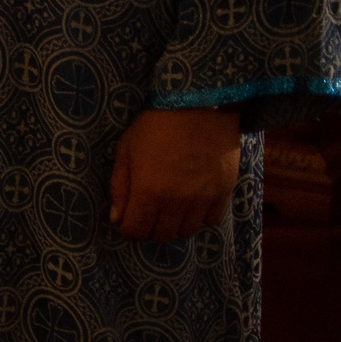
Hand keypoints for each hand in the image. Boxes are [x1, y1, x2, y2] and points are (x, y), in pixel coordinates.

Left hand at [110, 107, 239, 241]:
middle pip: (161, 235)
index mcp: (148, 192)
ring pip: (186, 232)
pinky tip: (191, 204)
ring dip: (174, 225)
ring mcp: (202, 200)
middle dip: (149, 228)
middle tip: (148, 213)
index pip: (135, 231)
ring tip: (169, 209)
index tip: (128, 220)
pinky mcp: (223, 193)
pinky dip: (199, 218)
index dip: (128, 229)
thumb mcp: (126, 150)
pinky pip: (210, 221)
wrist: (198, 106)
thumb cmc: (155, 125)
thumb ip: (120, 187)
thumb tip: (116, 218)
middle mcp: (176, 202)